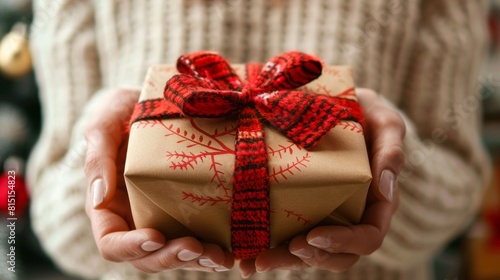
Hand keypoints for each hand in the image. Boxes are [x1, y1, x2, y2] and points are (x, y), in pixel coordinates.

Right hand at [84, 89, 233, 272]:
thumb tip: (99, 199)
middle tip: (197, 248)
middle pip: (148, 257)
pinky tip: (231, 251)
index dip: (130, 247)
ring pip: (176, 254)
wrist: (155, 104)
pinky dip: (212, 249)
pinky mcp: (187, 211)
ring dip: (197, 260)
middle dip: (172, 258)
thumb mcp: (105, 124)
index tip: (155, 236)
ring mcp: (163, 217)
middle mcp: (135, 219)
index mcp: (109, 207)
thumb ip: (97, 157)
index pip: (111, 243)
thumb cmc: (123, 112)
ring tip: (220, 257)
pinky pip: (198, 238)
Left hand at [239, 88, 405, 277]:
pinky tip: (244, 257)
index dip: (343, 243)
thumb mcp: (385, 124)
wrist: (341, 105)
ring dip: (282, 260)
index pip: (367, 237)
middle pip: (334, 254)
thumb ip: (391, 151)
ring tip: (253, 262)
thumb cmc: (368, 114)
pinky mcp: (301, 208)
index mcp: (375, 204)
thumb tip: (385, 188)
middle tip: (275, 254)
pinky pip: (288, 234)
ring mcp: (325, 214)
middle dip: (306, 257)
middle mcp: (350, 216)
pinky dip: (267, 248)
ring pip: (309, 251)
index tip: (313, 235)